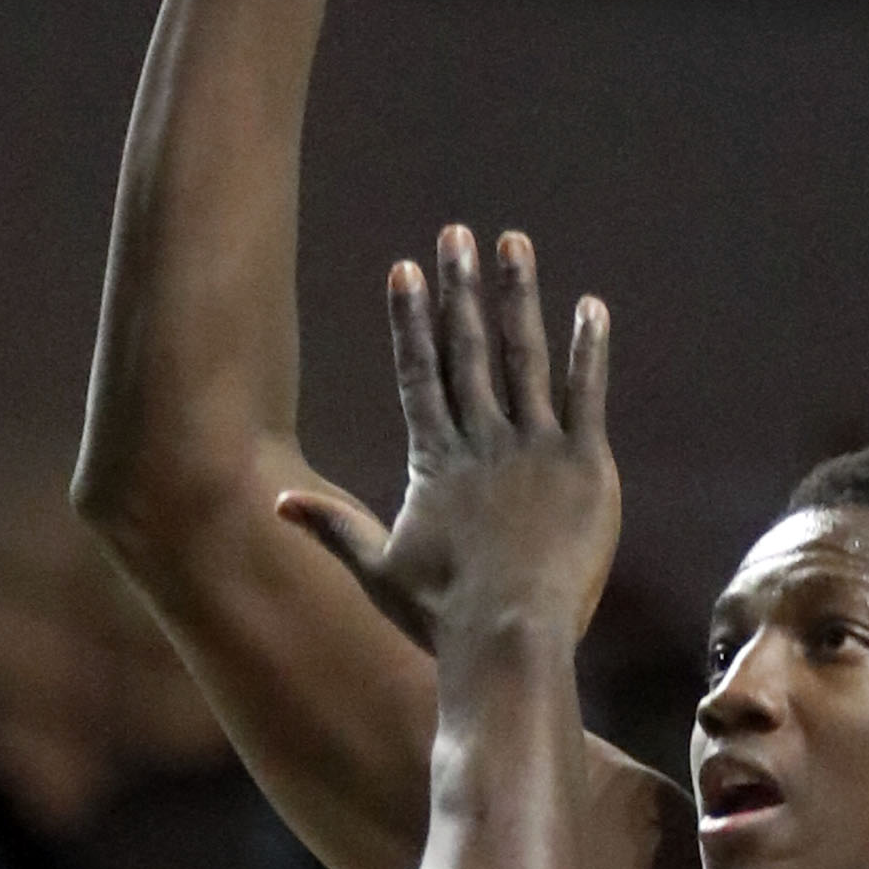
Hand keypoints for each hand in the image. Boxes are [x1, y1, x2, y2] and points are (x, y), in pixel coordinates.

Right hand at [279, 229, 616, 655]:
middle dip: (460, 287)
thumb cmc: (442, 614)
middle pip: (468, 348)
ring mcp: (534, 447)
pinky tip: (592, 305)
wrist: (509, 636)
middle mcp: (481, 440)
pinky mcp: (584, 465)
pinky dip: (590, 348)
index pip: (418, 373)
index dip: (410, 319)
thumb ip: (333, 526)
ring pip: (525, 356)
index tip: (404, 269)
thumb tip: (277, 501)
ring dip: (518, 296)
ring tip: (514, 243)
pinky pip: (588, 394)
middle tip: (457, 232)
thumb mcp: (377, 570)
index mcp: (434, 460)